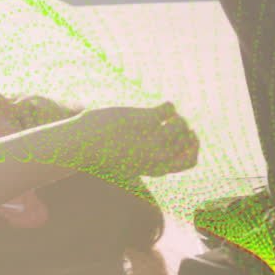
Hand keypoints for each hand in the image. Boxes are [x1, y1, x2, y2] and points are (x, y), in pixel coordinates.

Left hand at [72, 102, 199, 177]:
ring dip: (175, 117)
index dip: (193, 147)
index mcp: (156, 169)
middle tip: (169, 122)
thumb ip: (150, 157)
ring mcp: (152, 139)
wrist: (81, 144)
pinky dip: (167, 106)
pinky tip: (157, 108)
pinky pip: (170, 109)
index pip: (191, 161)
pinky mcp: (145, 121)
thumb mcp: (130, 161)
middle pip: (189, 140)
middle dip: (183, 128)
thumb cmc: (103, 152)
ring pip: (182, 124)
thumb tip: (173, 141)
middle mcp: (157, 157)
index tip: (185, 136)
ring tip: (163, 114)